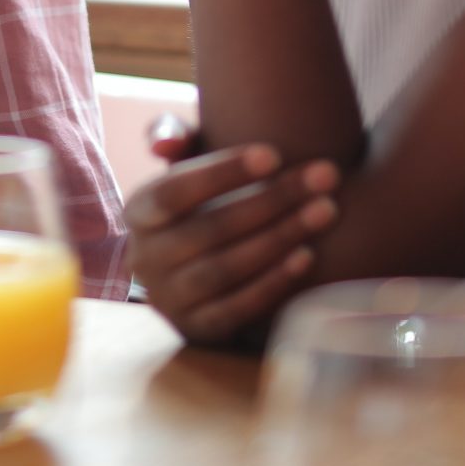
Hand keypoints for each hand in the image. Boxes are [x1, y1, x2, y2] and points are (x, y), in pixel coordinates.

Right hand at [124, 137, 339, 346]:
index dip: (221, 173)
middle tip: (325, 176)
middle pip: (211, 229)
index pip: (174, 191)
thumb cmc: (197, 206)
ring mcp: (170, 298)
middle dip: (273, 200)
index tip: (274, 154)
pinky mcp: (198, 328)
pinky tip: (307, 255)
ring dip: (280, 238)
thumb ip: (174, 137)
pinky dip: (274, 282)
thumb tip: (164, 145)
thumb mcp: (180, 169)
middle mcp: (145, 258)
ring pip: (226, 268)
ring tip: (325, 210)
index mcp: (138, 211)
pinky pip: (238, 307)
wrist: (187, 273)